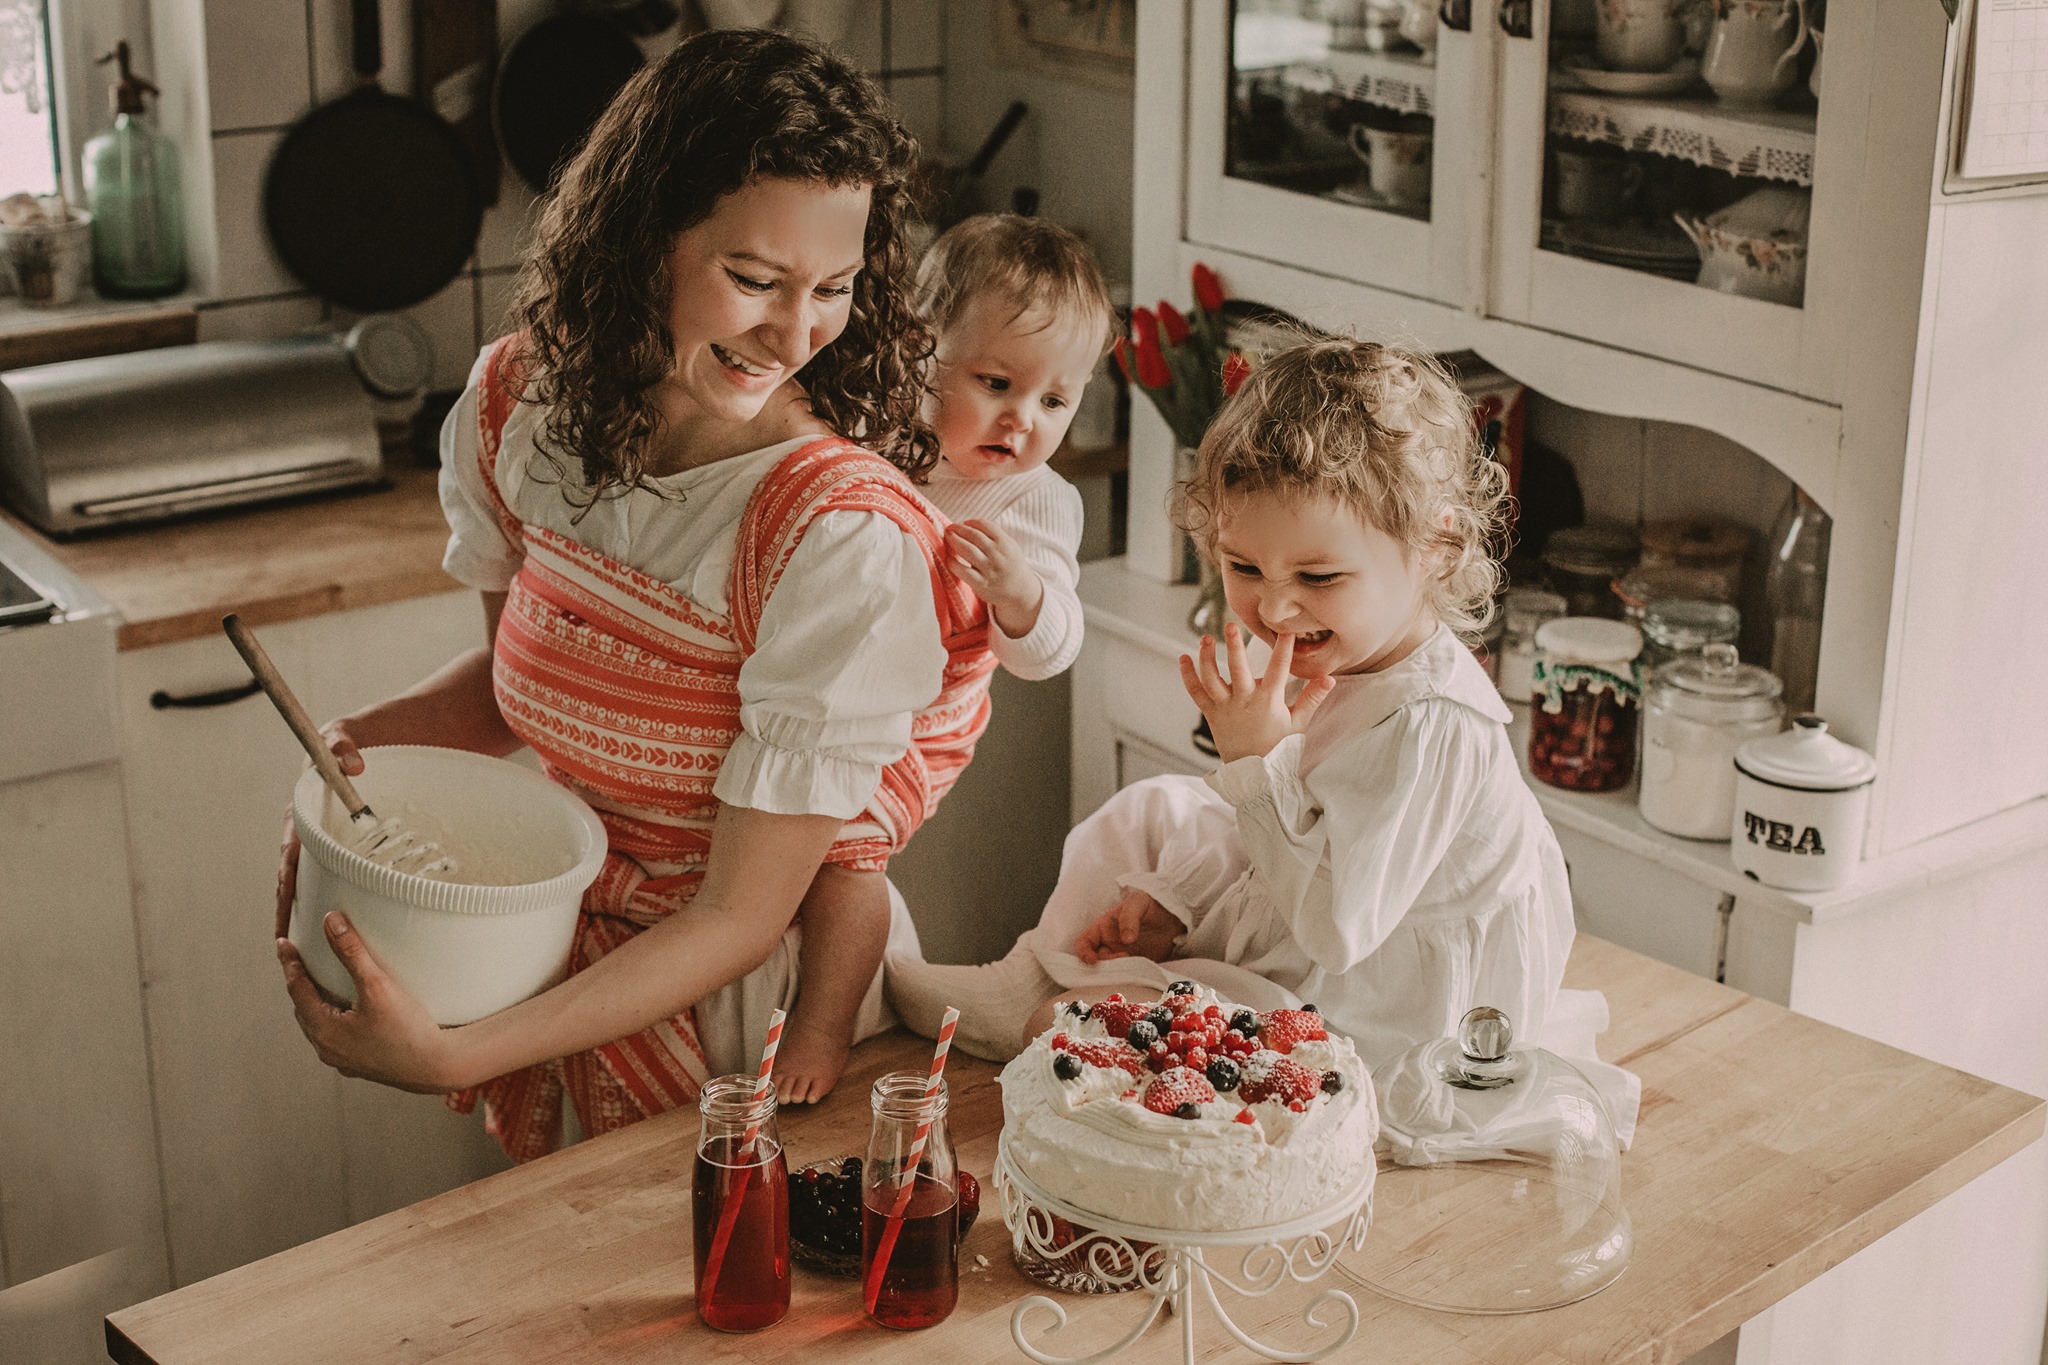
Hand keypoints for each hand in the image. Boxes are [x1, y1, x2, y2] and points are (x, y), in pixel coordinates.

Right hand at [276, 722, 365, 937]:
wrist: (369, 742)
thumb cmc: (351, 741)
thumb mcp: (347, 736)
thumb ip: (344, 744)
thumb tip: (355, 762)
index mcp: (304, 812)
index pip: (291, 849)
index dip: (287, 876)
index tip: (285, 901)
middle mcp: (309, 832)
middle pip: (294, 875)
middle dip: (288, 908)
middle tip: (287, 943)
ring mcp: (325, 843)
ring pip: (311, 882)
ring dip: (305, 912)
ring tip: (306, 951)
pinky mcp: (342, 849)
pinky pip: (334, 879)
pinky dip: (331, 902)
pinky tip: (338, 931)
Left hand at [279, 912, 459, 1093]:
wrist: (438, 1067)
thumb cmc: (409, 1031)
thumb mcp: (378, 986)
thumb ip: (352, 952)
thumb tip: (330, 921)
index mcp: (324, 1031)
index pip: (297, 990)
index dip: (290, 964)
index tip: (284, 943)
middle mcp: (328, 1050)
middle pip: (304, 1009)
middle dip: (300, 984)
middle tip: (298, 960)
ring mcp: (344, 1060)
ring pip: (320, 1026)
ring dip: (316, 1003)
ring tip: (320, 983)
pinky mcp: (362, 1064)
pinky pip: (338, 1037)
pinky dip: (335, 1018)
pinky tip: (349, 1011)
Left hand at [947, 519, 1043, 638]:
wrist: (1020, 591)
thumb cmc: (1011, 565)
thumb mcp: (1010, 546)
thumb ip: (994, 536)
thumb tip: (969, 525)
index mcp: (1005, 543)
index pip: (984, 525)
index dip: (971, 522)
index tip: (964, 523)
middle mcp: (997, 555)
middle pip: (974, 536)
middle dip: (958, 529)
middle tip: (950, 528)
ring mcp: (989, 569)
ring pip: (967, 550)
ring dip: (954, 541)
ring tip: (948, 537)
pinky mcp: (981, 584)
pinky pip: (963, 571)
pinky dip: (953, 563)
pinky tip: (949, 559)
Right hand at [1074, 889, 1183, 964]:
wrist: (1175, 916)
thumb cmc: (1150, 904)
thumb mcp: (1138, 902)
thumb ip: (1129, 918)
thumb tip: (1126, 939)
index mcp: (1103, 927)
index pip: (1084, 942)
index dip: (1084, 952)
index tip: (1093, 960)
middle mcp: (1109, 943)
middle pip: (1096, 960)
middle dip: (1105, 964)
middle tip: (1123, 958)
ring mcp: (1122, 955)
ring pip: (1110, 969)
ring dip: (1117, 971)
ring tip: (1133, 963)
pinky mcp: (1136, 964)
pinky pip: (1127, 974)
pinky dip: (1129, 976)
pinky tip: (1138, 971)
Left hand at [1179, 623, 1333, 762]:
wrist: (1254, 773)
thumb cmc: (1278, 746)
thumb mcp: (1298, 722)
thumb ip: (1312, 698)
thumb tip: (1329, 677)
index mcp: (1268, 700)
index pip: (1279, 668)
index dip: (1283, 648)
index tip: (1286, 629)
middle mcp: (1245, 700)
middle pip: (1238, 668)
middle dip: (1234, 645)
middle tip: (1231, 625)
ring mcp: (1225, 707)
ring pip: (1212, 678)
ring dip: (1207, 657)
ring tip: (1206, 637)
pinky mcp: (1211, 714)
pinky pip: (1196, 693)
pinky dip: (1188, 676)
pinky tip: (1183, 658)